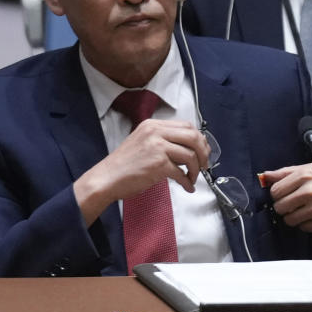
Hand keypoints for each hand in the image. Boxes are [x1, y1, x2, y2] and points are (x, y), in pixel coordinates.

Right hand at [74, 119, 210, 224]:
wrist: (106, 179)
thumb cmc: (124, 165)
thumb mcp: (143, 142)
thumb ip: (163, 140)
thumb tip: (188, 149)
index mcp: (153, 125)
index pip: (186, 125)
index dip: (199, 139)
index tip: (202, 150)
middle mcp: (156, 132)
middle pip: (193, 136)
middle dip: (203, 152)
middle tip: (204, 164)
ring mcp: (157, 147)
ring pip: (190, 155)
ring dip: (196, 169)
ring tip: (193, 178)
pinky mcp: (158, 164)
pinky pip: (181, 172)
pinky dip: (188, 181)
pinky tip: (187, 186)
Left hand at [260, 163, 311, 241]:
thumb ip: (287, 171)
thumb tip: (265, 176)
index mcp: (305, 175)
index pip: (275, 191)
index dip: (278, 193)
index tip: (286, 193)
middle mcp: (309, 192)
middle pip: (279, 206)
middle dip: (284, 205)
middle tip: (295, 202)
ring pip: (289, 220)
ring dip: (294, 216)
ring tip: (305, 208)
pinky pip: (302, 227)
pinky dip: (305, 223)